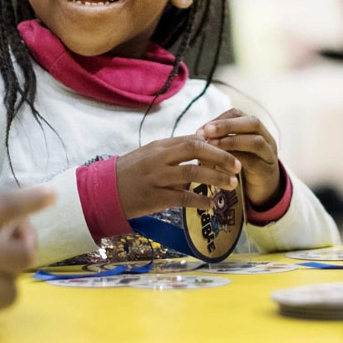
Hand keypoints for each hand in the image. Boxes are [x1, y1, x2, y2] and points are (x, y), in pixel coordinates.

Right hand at [115, 136, 241, 217]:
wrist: (104, 191)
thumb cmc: (131, 172)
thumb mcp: (151, 155)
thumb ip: (174, 150)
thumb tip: (202, 144)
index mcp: (161, 146)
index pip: (193, 139)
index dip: (215, 144)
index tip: (232, 149)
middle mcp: (159, 158)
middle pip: (195, 149)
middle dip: (220, 156)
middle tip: (238, 165)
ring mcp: (157, 177)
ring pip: (192, 173)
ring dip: (215, 178)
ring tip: (231, 184)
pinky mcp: (155, 197)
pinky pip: (182, 198)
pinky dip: (199, 201)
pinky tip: (211, 204)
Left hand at [196, 109, 281, 206]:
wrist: (263, 191)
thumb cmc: (242, 166)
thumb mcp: (231, 150)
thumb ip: (218, 141)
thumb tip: (198, 135)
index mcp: (253, 128)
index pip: (238, 114)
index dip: (220, 119)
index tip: (203, 129)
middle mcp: (265, 137)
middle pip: (252, 122)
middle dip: (228, 125)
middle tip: (208, 131)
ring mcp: (269, 154)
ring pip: (256, 141)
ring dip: (232, 141)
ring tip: (213, 145)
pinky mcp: (267, 171)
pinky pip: (254, 162)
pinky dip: (237, 160)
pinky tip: (222, 163)